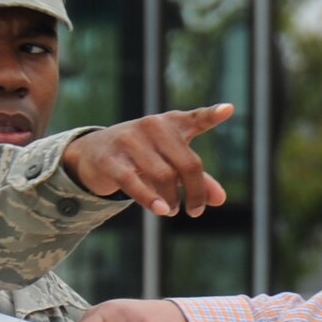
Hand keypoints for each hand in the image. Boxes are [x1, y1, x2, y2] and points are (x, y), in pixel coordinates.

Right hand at [60, 105, 234, 216]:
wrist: (93, 153)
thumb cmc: (141, 156)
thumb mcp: (169, 162)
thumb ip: (197, 178)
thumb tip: (220, 200)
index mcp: (171, 124)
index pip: (195, 119)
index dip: (212, 115)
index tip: (228, 110)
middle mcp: (153, 127)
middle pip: (187, 164)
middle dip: (195, 192)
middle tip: (194, 211)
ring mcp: (131, 140)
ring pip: (164, 177)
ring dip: (172, 199)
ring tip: (171, 210)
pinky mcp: (112, 159)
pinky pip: (134, 182)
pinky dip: (150, 199)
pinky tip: (160, 210)